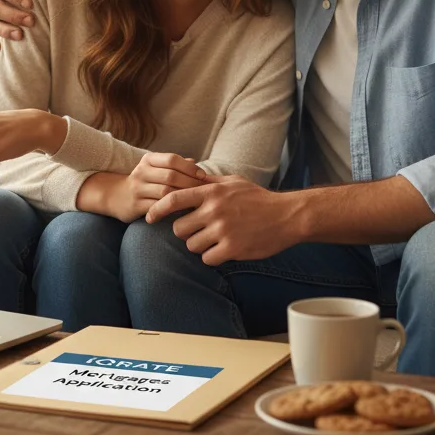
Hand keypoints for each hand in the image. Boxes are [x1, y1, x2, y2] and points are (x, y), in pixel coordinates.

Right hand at [83, 154, 205, 222]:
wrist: (116, 196)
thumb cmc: (144, 181)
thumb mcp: (155, 168)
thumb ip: (175, 166)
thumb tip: (195, 163)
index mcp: (148, 160)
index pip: (172, 159)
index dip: (189, 167)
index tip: (203, 176)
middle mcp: (141, 172)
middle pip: (171, 176)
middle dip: (190, 183)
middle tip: (205, 191)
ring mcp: (137, 189)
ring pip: (165, 192)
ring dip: (184, 197)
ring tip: (197, 202)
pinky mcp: (136, 205)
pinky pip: (159, 207)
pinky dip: (173, 209)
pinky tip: (184, 212)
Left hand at [145, 176, 301, 265]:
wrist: (286, 216)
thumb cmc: (258, 198)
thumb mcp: (233, 182)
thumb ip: (209, 182)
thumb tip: (189, 176)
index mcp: (211, 193)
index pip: (173, 199)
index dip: (157, 209)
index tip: (149, 218)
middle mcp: (214, 210)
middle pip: (179, 229)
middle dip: (185, 232)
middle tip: (198, 231)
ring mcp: (223, 230)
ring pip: (192, 245)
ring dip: (200, 246)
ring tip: (215, 240)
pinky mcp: (232, 249)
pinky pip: (208, 259)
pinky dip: (213, 257)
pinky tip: (224, 250)